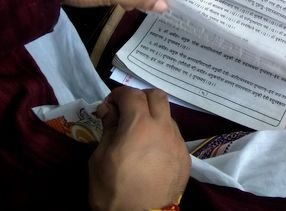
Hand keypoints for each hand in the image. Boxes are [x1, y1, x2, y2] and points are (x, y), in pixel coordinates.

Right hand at [89, 87, 189, 210]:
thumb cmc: (113, 190)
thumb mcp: (99, 158)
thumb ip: (109, 128)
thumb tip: (111, 110)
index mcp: (140, 125)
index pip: (132, 94)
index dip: (117, 95)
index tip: (107, 107)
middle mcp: (164, 127)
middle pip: (157, 96)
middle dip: (140, 98)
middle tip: (125, 111)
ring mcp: (178, 141)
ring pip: (168, 116)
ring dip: (153, 116)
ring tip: (138, 134)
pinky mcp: (186, 156)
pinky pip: (174, 136)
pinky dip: (161, 135)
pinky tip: (151, 152)